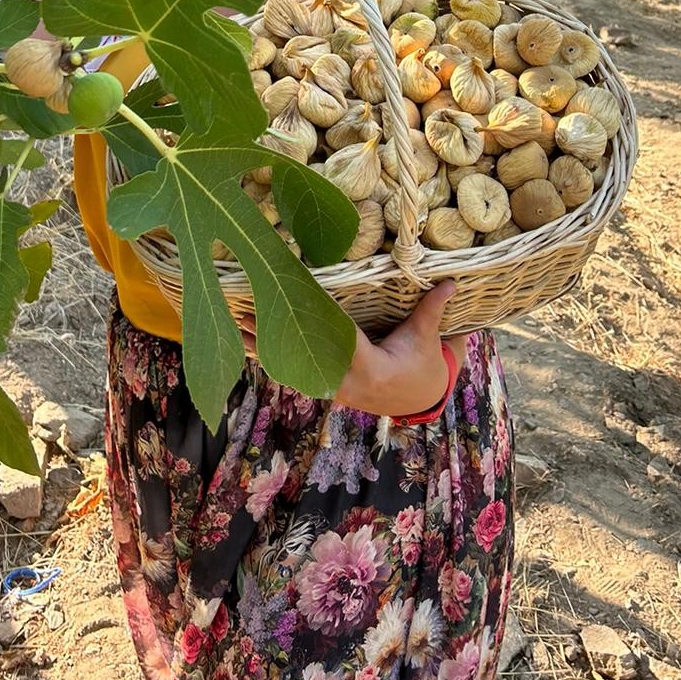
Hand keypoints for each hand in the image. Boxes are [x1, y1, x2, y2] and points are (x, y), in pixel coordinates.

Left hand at [237, 282, 466, 418]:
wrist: (418, 398)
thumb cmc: (421, 363)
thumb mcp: (426, 337)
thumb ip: (431, 309)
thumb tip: (448, 281)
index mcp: (369, 366)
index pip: (337, 339)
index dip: (314, 320)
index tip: (292, 299)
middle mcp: (344, 380)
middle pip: (301, 351)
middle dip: (272, 327)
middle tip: (244, 302)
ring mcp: (331, 386)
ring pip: (289, 363)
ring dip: (259, 340)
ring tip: (232, 315)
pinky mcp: (324, 385)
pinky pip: (291, 368)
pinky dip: (268, 352)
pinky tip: (244, 337)